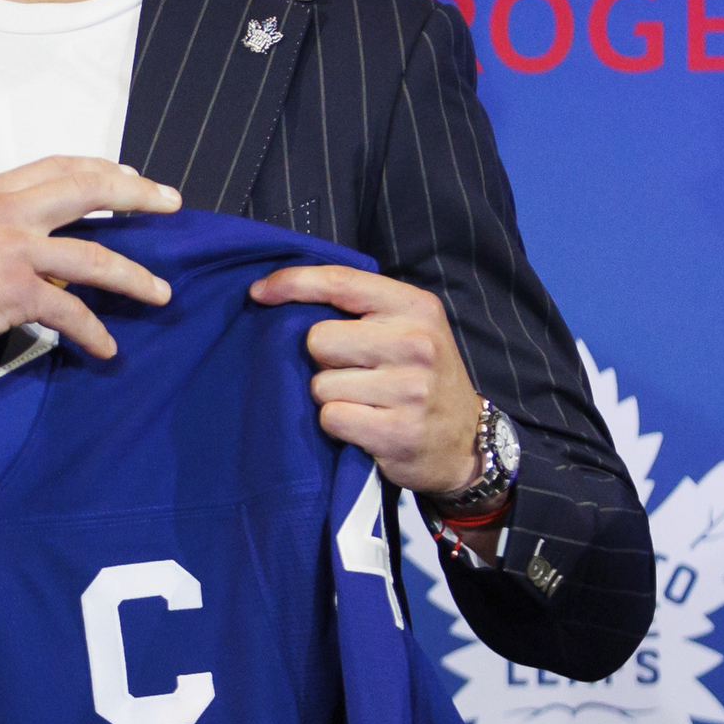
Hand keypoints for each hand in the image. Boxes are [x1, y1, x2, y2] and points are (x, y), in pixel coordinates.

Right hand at [0, 157, 181, 364]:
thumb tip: (13, 242)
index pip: (58, 166)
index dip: (100, 169)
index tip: (126, 176)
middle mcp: (9, 212)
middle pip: (91, 189)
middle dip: (138, 195)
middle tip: (169, 204)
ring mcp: (18, 250)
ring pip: (96, 256)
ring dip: (135, 277)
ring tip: (159, 293)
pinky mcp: (18, 292)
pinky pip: (71, 311)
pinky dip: (94, 332)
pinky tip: (105, 348)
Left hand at [247, 264, 481, 493]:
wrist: (466, 441)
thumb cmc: (420, 377)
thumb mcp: (408, 328)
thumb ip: (360, 309)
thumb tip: (281, 293)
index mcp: (415, 306)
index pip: (340, 282)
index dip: (291, 284)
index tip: (257, 292)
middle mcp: (416, 342)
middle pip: (318, 339)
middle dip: (324, 360)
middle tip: (355, 373)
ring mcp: (409, 388)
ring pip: (320, 384)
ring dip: (331, 397)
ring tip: (366, 402)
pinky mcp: (398, 431)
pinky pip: (331, 418)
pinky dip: (339, 425)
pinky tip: (366, 425)